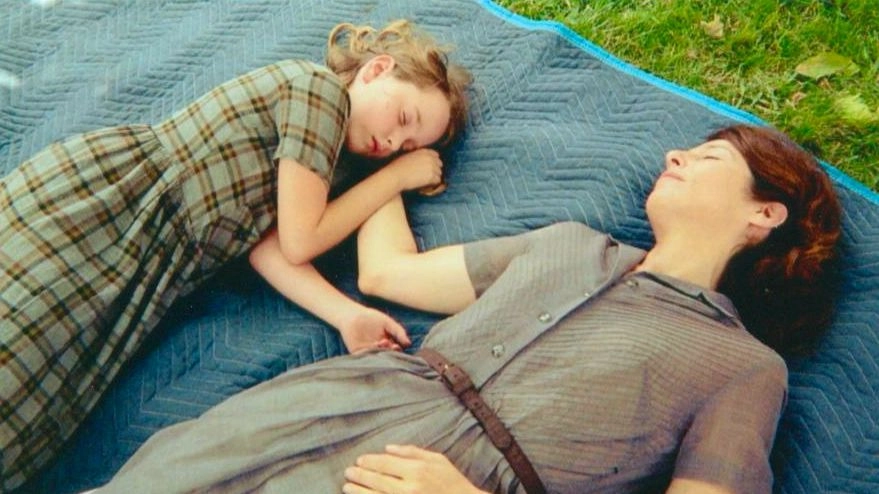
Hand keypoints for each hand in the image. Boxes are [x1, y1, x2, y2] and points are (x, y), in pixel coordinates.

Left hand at [339, 308, 410, 353]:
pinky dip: (369, 354)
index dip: (396, 350)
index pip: (394, 350)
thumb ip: (398, 331)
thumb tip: (408, 343)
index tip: (397, 346)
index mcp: (387, 343)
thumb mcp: (387, 322)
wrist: (352, 314)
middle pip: (386, 356)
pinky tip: (373, 347)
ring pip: (376, 357)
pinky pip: (365, 357)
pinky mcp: (357, 353)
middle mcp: (378, 350)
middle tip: (390, 347)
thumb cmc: (370, 317)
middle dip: (389, 352)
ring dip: (380, 352)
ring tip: (382, 343)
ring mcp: (368, 352)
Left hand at [343, 444, 487, 493]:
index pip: (385, 463)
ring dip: (359, 492)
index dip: (369, 461)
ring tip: (347, 487)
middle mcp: (409, 488)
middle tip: (348, 472)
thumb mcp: (437, 460)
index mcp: (417, 470)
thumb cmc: (452, 482)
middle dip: (359, 475)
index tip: (359, 460)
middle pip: (377, 480)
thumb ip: (412, 452)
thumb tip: (388, 448)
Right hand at [383, 149, 442, 191]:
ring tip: (424, 181)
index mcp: (424, 151)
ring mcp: (432, 167)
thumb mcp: (407, 156)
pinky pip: (437, 181)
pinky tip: (424, 185)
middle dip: (435, 170)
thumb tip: (421, 162)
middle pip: (439, 164)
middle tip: (427, 176)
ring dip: (433, 177)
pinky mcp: (432, 176)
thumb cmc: (397, 167)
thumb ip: (417, 156)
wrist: (395, 175)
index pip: (436, 155)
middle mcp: (430, 158)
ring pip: (439, 173)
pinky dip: (432, 184)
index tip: (429, 167)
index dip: (433, 162)